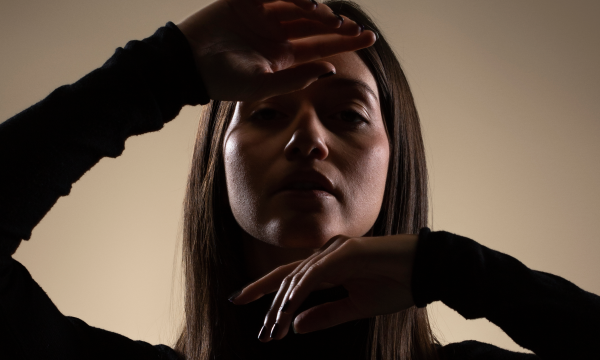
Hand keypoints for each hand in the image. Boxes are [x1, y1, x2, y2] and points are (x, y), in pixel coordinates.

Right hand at [177, 0, 375, 101]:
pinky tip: (308, 2)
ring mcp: (263, 15)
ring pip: (298, 6)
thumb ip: (296, 78)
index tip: (368, 38)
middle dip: (337, 25)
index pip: (320, 46)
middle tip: (355, 28)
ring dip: (316, 10)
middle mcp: (277, 34)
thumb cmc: (221, 80)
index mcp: (282, 56)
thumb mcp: (262, 85)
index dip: (345, 41)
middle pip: (315, 24)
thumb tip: (332, 70)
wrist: (185, 64)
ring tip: (330, 18)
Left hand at [230, 233, 418, 341]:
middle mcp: (326, 255)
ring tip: (273, 331)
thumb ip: (325, 315)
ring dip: (283, 306)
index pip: (289, 278)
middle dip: (268, 304)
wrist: (425, 271)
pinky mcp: (345, 253)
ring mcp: (335, 251)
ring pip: (297, 279)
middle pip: (286, 278)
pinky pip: (315, 274)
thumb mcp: (355, 308)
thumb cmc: (394, 285)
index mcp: (328, 266)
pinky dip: (299, 292)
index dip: (263, 289)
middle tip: (263, 335)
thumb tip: (296, 326)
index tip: (239, 301)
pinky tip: (287, 311)